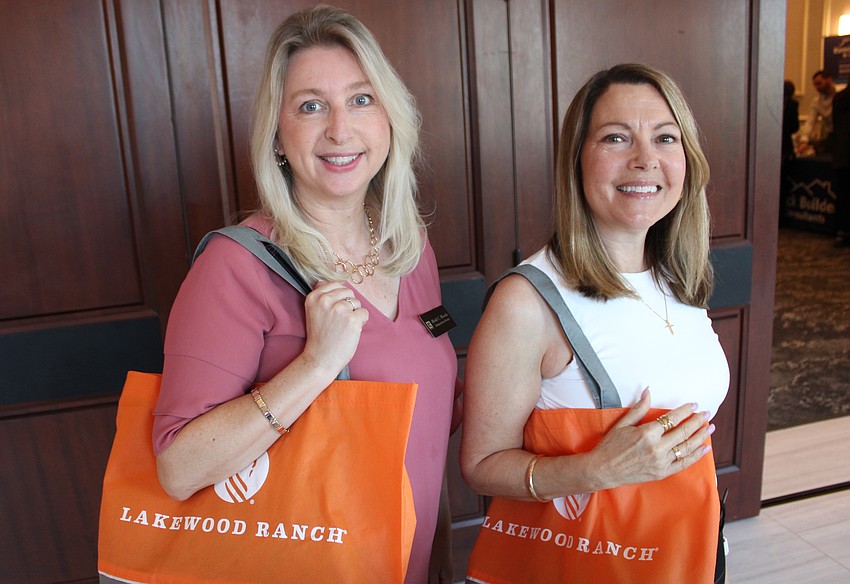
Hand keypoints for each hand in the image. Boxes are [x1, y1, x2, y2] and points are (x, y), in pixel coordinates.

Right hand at [301, 281, 368, 376]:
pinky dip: (361, 322)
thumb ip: (321, 296)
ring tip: (343, 327)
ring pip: (357, 302)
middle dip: (348, 305)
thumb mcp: (313, 312)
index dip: (340, 297)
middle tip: (339, 321)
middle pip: (348, 292)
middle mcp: (325, 300)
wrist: (320, 359)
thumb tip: (326, 281)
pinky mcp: (352, 319)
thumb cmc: (319, 337)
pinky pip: (364, 313)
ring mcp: (339, 309)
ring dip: (354, 314)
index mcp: (314, 297)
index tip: (335, 311)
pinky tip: (351, 331)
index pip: (335, 285)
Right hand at [589, 389, 713, 489]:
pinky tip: (704, 448)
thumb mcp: (622, 424)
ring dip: (701, 436)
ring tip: (710, 428)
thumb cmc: (610, 447)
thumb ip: (639, 408)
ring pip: (687, 447)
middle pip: (683, 431)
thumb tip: (648, 392)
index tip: (693, 405)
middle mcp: (657, 448)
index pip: (672, 418)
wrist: (603, 469)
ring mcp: (661, 462)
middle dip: (698, 421)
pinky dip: (696, 456)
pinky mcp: (662, 473)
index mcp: (647, 433)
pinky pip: (684, 463)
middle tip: (706, 414)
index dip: (685, 411)